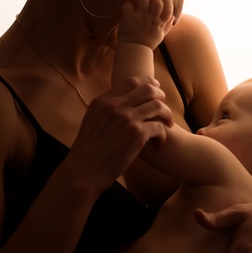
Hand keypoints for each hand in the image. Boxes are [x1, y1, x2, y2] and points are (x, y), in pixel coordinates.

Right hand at [66, 76, 172, 194]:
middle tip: (163, 108)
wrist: (83, 171)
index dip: (148, 82)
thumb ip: (107, 108)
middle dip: (160, 96)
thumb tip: (123, 101)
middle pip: (148, 90)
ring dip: (166, 115)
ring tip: (167, 125)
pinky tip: (158, 145)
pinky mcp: (137, 134)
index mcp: (103, 101)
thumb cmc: (88, 151)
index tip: (156, 88)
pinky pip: (159, 127)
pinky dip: (162, 136)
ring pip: (158, 106)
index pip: (131, 81)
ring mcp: (127, 119)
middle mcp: (116, 106)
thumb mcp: (92, 120)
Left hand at [118, 0, 174, 49]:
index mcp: (159, 24)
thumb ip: (167, 26)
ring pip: (143, 0)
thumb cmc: (147, 43)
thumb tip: (173, 17)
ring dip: (140, 0)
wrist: (133, 51)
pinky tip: (128, 10)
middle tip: (148, 2)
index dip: (167, 1)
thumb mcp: (160, 36)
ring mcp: (140, 18)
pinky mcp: (129, 18)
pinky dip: (127, 6)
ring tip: (137, 5)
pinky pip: (128, 5)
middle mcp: (151, 20)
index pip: (168, 9)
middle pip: (157, 2)